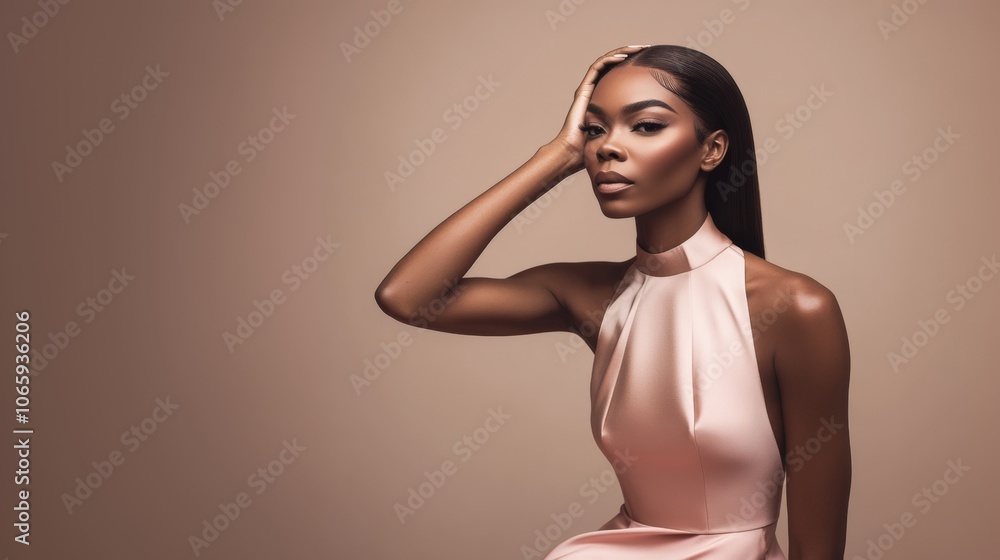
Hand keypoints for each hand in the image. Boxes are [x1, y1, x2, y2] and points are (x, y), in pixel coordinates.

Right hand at [548, 45, 650, 173]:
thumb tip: (653, 125)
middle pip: (614, 65)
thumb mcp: (620, 130)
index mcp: (604, 97)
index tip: (651, 62)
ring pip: (606, 61)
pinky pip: (597, 67)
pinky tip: (624, 57)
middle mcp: (595, 89)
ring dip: (622, 52)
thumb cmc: (595, 146)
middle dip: (631, 54)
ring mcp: (588, 88)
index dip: (635, 66)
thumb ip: (631, 123)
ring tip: (639, 48)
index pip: (620, 74)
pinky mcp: (583, 89)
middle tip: (647, 49)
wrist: (575, 151)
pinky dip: (610, 60)